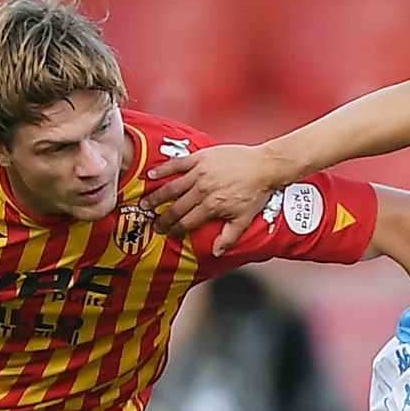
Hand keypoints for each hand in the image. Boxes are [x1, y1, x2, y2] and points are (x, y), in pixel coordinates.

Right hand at [143, 144, 292, 255]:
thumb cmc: (255, 193)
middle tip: (152, 223)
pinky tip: (151, 176)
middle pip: (176, 207)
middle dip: (162, 217)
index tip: (165, 233)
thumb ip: (228, 237)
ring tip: (145, 203)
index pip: (186, 222)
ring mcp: (200, 173)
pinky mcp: (200, 158)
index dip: (174, 230)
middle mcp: (202, 190)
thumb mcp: (244, 220)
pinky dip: (163, 170)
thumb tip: (216, 253)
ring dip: (156, 196)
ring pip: (172, 187)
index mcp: (211, 207)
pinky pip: (177, 164)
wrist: (264, 166)